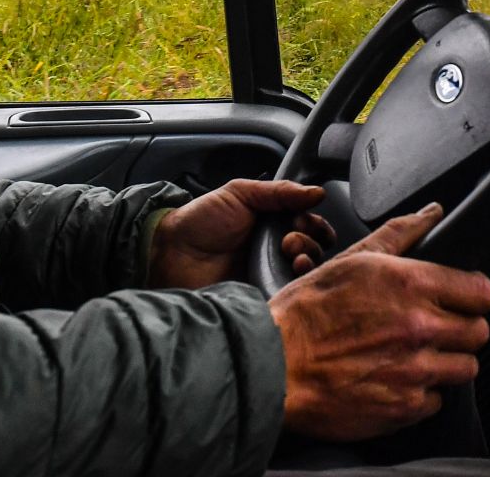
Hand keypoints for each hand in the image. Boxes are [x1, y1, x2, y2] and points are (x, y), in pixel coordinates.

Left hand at [146, 179, 335, 289]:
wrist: (172, 253)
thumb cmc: (201, 221)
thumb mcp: (240, 194)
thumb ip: (279, 192)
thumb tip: (317, 192)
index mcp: (274, 225)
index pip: (311, 227)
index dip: (314, 224)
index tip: (303, 220)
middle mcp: (277, 251)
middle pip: (314, 250)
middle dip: (310, 242)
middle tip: (289, 239)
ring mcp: (271, 276)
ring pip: (307, 274)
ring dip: (309, 261)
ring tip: (292, 255)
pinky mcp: (264, 297)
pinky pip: (291, 296)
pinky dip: (298, 286)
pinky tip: (292, 275)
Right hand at [268, 203, 489, 442]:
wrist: (272, 366)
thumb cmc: (306, 313)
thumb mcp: (353, 261)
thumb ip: (401, 234)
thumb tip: (433, 213)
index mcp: (411, 285)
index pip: (482, 292)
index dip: (474, 294)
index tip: (464, 298)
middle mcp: (419, 328)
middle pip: (479, 332)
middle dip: (464, 328)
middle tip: (439, 327)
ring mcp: (414, 372)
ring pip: (465, 369)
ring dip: (448, 362)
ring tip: (419, 355)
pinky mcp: (403, 409)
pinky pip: (436, 402)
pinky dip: (422, 394)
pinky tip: (398, 380)